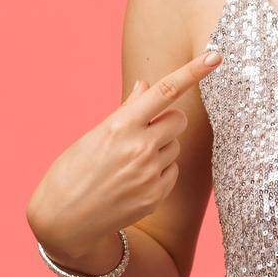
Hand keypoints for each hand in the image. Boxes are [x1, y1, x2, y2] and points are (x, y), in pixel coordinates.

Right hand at [26, 49, 222, 260]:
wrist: (63, 220)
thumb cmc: (74, 170)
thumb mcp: (94, 136)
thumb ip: (126, 111)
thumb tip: (146, 86)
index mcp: (119, 126)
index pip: (165, 92)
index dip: (193, 72)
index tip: (215, 55)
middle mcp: (139, 148)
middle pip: (178, 120)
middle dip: (167, 121)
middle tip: (144, 132)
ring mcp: (149, 174)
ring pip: (174, 146)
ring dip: (160, 149)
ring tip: (129, 164)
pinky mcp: (156, 196)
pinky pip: (172, 172)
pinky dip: (159, 173)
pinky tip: (133, 182)